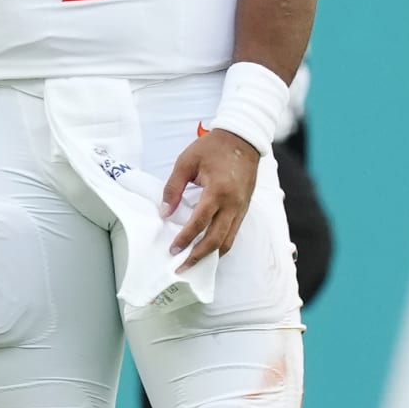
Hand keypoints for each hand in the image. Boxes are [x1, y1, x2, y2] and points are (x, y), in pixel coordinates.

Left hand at [161, 129, 259, 270]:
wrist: (242, 139)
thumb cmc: (212, 148)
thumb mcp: (186, 162)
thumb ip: (173, 188)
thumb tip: (164, 213)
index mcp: (218, 191)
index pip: (200, 222)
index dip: (185, 238)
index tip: (172, 249)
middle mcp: (232, 204)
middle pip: (216, 240)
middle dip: (198, 257)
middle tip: (181, 268)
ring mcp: (241, 208)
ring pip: (227, 241)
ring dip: (210, 255)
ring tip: (193, 264)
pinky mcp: (244, 209)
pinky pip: (233, 233)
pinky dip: (220, 245)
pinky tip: (207, 250)